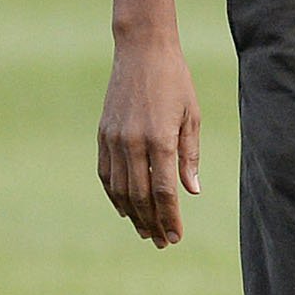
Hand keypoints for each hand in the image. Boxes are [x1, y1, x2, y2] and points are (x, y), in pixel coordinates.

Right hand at [97, 25, 201, 247]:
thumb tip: (191, 191)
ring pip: (120, 189)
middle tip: (161, 242)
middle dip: (151, 223)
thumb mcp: (191, 116)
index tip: (175, 236)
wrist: (141, 52)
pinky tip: (124, 208)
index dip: (169, 217)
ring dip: (132, 214)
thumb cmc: (176, 82)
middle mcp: (133, 143)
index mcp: (160, 139)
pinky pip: (106, 173)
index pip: (164, 191)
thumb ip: (189, 155)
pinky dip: (114, 194)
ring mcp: (114, 139)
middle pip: (140, 196)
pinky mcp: (102, 135)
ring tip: (144, 231)